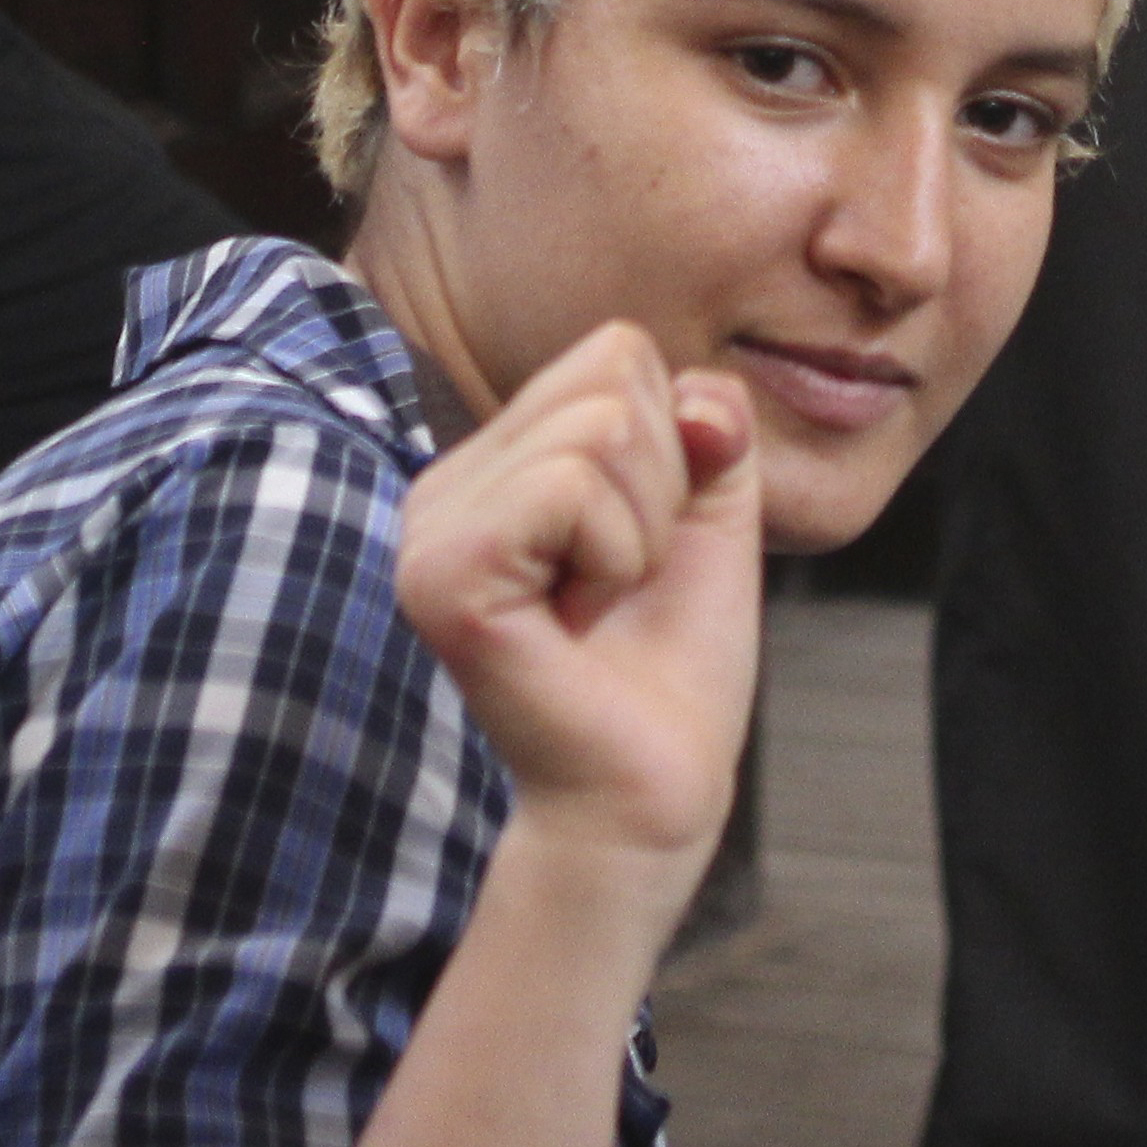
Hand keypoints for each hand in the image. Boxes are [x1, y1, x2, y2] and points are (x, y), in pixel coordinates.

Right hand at [396, 323, 761, 871]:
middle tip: (620, 580)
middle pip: (613, 376)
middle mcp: (447, 484)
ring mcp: (432, 528)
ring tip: (599, 602)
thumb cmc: (671, 666)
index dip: (675, 442)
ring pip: (601, 428)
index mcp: (495, 463)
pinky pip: (569, 487)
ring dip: (641, 530)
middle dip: (664, 484)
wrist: (652, 795)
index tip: (643, 542)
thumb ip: (713, 429)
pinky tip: (578, 620)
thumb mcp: (713, 517)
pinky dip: (614, 554)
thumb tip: (698, 395)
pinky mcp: (444, 576)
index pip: (616, 350)